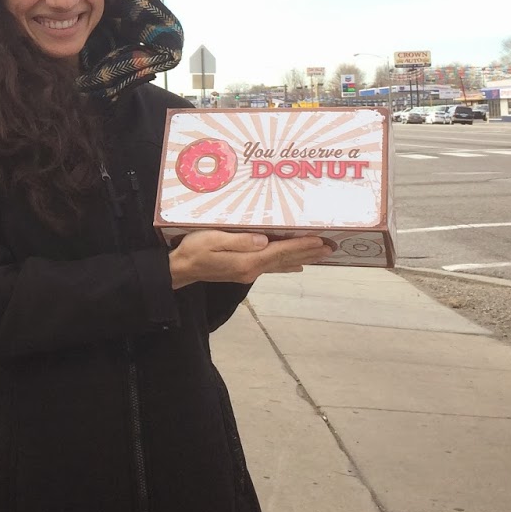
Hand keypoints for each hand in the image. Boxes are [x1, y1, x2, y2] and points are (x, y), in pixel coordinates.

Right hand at [168, 229, 333, 289]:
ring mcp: (248, 272)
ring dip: (302, 258)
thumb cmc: (192, 250)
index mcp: (247, 261)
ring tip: (321, 254)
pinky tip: (296, 265)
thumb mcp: (212, 240)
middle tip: (331, 247)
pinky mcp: (243, 271)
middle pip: (286, 259)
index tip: (320, 240)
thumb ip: (239, 241)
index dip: (301, 245)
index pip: (280, 251)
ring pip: (281, 264)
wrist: (179, 269)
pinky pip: (272, 267)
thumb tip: (264, 239)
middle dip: (309, 252)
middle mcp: (252, 269)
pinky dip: (287, 264)